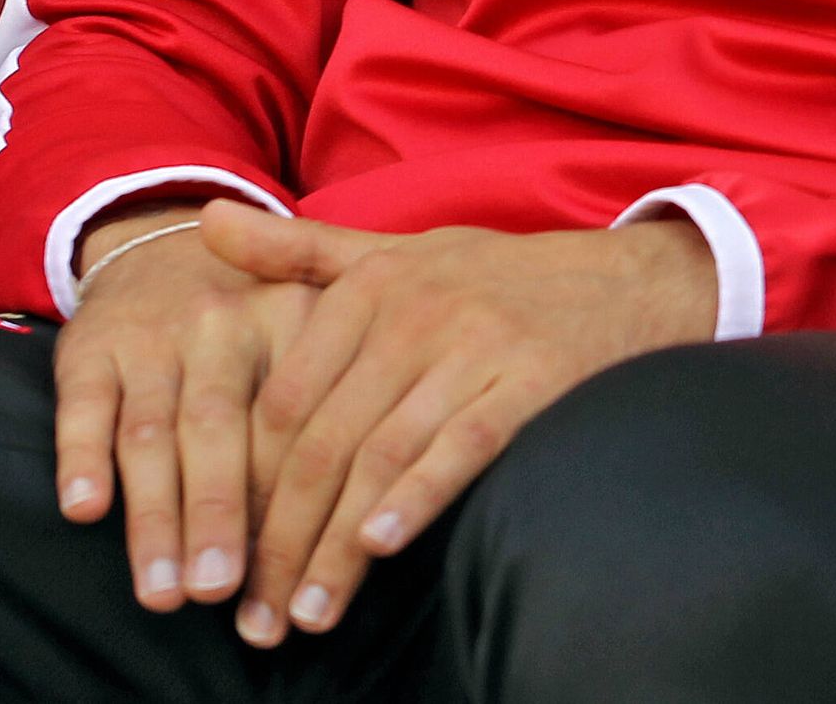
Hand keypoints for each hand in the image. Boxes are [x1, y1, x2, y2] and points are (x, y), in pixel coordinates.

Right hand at [53, 200, 318, 616]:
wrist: (163, 247)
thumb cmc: (254, 325)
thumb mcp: (308, 331)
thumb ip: (327, 411)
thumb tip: (346, 536)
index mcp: (292, 320)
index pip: (293, 423)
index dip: (291, 503)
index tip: (293, 576)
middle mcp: (222, 324)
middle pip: (218, 430)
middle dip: (217, 518)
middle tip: (218, 594)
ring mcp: (152, 337)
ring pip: (150, 433)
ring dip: (154, 515)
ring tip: (161, 592)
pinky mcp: (89, 349)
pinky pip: (83, 407)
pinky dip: (81, 458)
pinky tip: (84, 510)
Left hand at [214, 206, 718, 645]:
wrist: (629, 280)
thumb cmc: (497, 279)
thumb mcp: (398, 251)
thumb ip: (301, 251)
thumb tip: (205, 222)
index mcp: (371, 287)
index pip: (282, 403)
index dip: (247, 488)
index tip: (230, 557)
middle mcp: (417, 311)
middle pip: (324, 441)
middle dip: (284, 538)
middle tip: (260, 614)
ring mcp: (476, 343)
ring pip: (382, 455)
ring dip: (338, 545)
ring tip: (311, 612)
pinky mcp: (532, 376)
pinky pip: (462, 443)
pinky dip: (417, 495)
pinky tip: (381, 545)